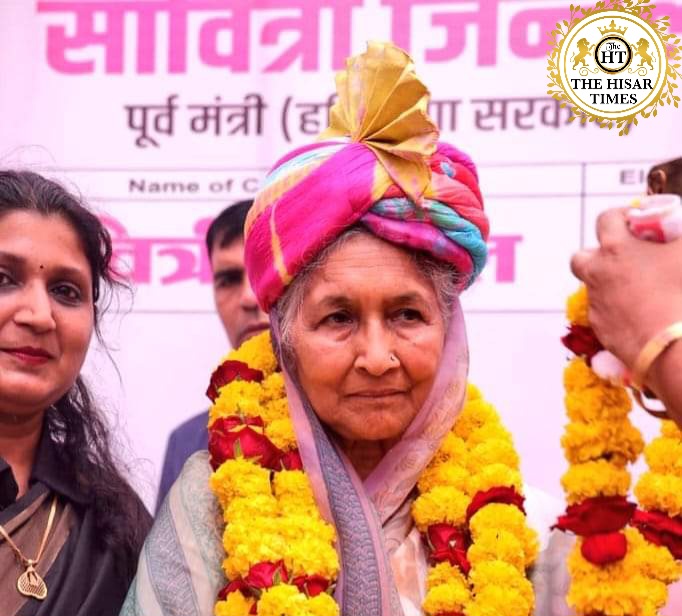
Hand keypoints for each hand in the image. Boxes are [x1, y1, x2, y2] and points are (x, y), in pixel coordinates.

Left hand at [570, 208, 681, 368]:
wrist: (674, 345)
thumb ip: (680, 234)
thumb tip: (676, 233)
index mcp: (616, 248)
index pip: (606, 219)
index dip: (621, 216)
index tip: (638, 222)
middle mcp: (597, 273)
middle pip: (582, 257)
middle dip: (599, 255)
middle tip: (626, 259)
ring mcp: (596, 302)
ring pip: (593, 287)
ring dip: (609, 284)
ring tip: (640, 289)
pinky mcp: (600, 328)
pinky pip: (603, 313)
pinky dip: (616, 310)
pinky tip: (641, 315)